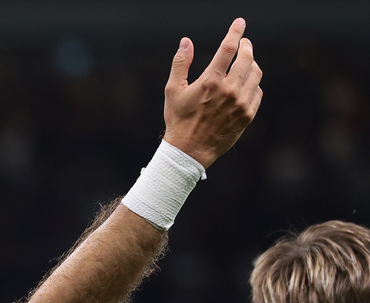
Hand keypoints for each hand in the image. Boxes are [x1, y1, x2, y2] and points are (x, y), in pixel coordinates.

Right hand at [163, 19, 262, 167]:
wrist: (189, 151)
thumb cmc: (178, 120)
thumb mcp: (172, 91)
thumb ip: (180, 64)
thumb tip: (186, 41)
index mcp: (210, 81)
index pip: (228, 48)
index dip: (235, 32)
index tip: (240, 23)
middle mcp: (229, 90)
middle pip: (247, 58)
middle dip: (247, 46)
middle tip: (245, 43)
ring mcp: (241, 103)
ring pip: (255, 74)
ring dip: (252, 64)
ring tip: (246, 62)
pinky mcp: (247, 115)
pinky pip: (257, 92)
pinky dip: (253, 84)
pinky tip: (246, 84)